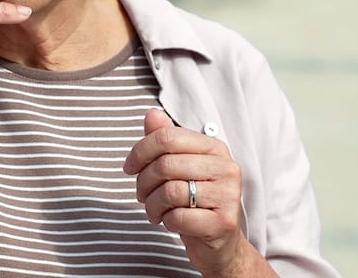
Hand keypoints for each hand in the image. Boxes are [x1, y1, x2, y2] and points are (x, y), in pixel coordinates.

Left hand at [123, 109, 248, 276]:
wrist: (218, 243)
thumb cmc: (192, 200)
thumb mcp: (176, 167)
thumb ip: (164, 139)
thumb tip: (151, 114)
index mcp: (214, 147)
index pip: (167, 137)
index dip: (139, 151)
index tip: (128, 168)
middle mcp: (226, 167)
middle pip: (166, 165)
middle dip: (143, 182)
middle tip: (140, 195)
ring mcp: (229, 195)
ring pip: (170, 191)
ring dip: (152, 205)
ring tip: (154, 211)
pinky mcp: (224, 222)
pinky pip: (179, 217)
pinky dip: (166, 221)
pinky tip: (171, 222)